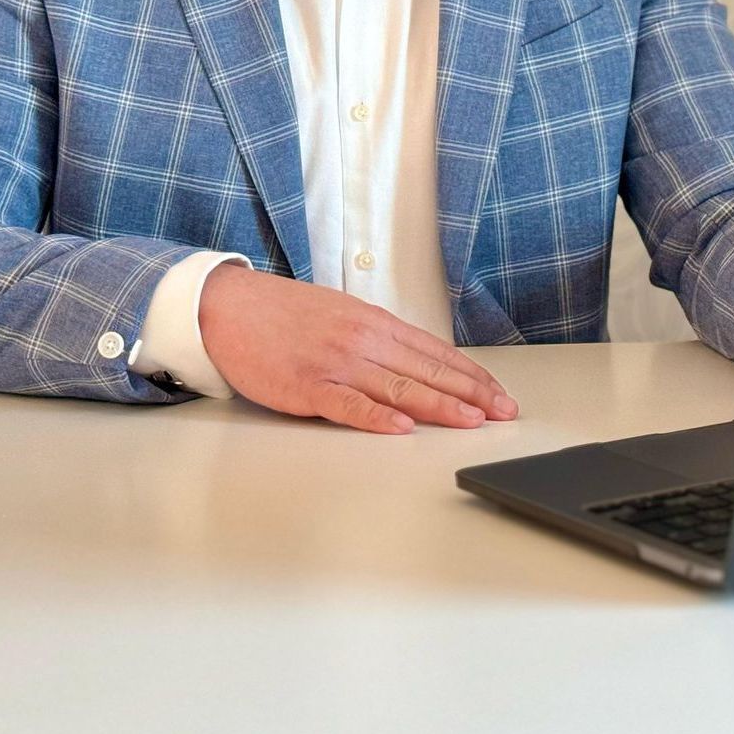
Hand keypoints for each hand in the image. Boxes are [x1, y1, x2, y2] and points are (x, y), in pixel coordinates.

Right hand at [198, 263, 519, 433]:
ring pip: (398, 387)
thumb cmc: (283, 313)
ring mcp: (336, 363)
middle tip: (503, 411)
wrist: (229, 306)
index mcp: (373, 322)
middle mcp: (362, 340)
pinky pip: (349, 405)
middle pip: (426, 370)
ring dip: (439, 406)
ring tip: (472, 420)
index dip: (470, 375)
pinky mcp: (307, 386)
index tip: (498, 393)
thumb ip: (377, 338)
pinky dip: (377, 417)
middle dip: (470, 393)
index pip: (434, 352)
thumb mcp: (341, 313)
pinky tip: (401, 427)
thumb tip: (414, 363)